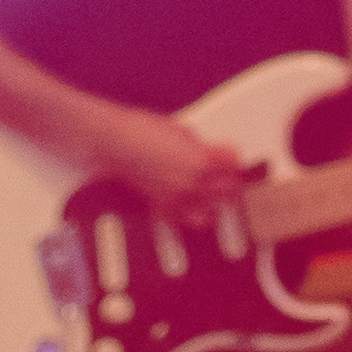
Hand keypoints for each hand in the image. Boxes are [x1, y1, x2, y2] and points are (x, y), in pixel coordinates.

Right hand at [90, 105, 258, 224]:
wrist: (115, 143)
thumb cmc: (144, 130)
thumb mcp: (183, 131)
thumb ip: (203, 146)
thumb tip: (217, 154)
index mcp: (202, 160)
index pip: (234, 168)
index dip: (236, 164)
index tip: (234, 162)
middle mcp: (193, 183)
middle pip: (228, 192)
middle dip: (231, 185)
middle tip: (230, 180)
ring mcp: (176, 198)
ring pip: (210, 213)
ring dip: (214, 205)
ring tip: (214, 197)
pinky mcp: (160, 206)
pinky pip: (182, 220)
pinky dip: (189, 216)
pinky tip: (191, 208)